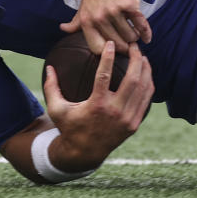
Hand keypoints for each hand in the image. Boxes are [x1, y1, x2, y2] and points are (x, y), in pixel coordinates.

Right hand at [42, 42, 153, 168]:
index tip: (111, 43)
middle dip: (136, 59)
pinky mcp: (134, 124)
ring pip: (143, 89)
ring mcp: (127, 119)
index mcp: (96, 106)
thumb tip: (49, 67)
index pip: (104, 76)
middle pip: (132, 80)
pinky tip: (146, 73)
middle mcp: (114, 112)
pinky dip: (148, 84)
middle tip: (133, 45)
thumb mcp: (57, 110)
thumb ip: (52, 88)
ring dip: (145, 69)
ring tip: (142, 55)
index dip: (108, 57)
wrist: (84, 154)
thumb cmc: (69, 128)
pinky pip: (146, 100)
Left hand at [60, 0, 150, 54]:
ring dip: (135, 38)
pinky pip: (141, 25)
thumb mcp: (84, 2)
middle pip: (116, 44)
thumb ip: (76, 20)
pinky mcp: (129, 5)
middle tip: (129, 46)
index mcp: (86, 20)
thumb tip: (63, 29)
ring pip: (130, 36)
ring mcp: (114, 11)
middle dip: (125, 47)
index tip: (114, 51)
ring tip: (135, 35)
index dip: (107, 53)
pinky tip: (147, 37)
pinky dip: (146, 33)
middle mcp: (99, 17)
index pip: (96, 48)